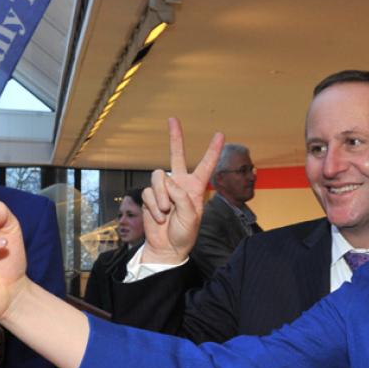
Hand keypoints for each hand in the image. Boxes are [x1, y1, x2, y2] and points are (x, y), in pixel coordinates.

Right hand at [141, 118, 223, 263]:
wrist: (166, 248)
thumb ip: (182, 197)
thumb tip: (168, 183)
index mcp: (196, 188)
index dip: (212, 150)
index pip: (206, 165)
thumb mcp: (191, 217)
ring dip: (161, 196)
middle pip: (176, 155)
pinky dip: (154, 206)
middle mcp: (180, 184)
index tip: (220, 134)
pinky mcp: (150, 196)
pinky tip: (160, 217)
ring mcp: (164, 190)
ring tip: (167, 212)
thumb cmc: (184, 235)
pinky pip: (148, 192)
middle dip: (175, 137)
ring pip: (158, 177)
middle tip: (172, 119)